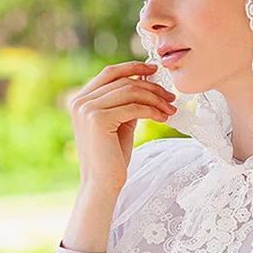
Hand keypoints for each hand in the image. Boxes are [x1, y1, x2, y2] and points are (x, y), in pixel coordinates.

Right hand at [67, 60, 176, 190]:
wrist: (103, 185)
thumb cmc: (112, 158)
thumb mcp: (121, 124)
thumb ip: (128, 103)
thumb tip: (146, 83)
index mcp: (81, 99)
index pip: (110, 73)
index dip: (133, 67)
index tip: (155, 69)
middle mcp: (81, 101)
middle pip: (124, 82)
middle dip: (152, 88)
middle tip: (171, 98)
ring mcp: (87, 109)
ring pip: (131, 92)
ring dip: (156, 100)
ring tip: (170, 110)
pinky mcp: (98, 120)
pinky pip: (133, 108)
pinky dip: (152, 111)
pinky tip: (163, 118)